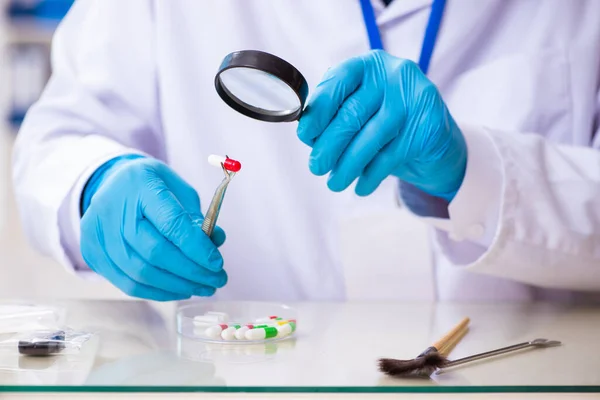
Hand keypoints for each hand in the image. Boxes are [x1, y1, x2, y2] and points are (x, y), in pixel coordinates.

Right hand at [80, 155, 226, 300]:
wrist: (113, 183)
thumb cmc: (153, 188)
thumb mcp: (180, 191)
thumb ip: (197, 218)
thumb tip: (216, 244)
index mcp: (140, 184)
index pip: (170, 222)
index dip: (196, 247)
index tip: (217, 263)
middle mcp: (112, 208)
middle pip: (154, 251)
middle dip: (191, 272)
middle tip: (217, 280)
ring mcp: (97, 232)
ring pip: (140, 272)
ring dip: (177, 286)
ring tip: (203, 287)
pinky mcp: (91, 253)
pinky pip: (127, 283)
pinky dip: (158, 291)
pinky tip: (180, 290)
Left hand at [297, 49, 466, 201]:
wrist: (435, 140)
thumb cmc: (385, 123)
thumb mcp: (361, 108)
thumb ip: (335, 114)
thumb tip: (308, 135)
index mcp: (370, 64)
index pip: (339, 80)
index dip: (319, 109)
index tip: (305, 135)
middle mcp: (395, 74)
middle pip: (353, 113)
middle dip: (330, 145)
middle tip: (316, 167)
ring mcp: (415, 98)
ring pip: (372, 137)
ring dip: (348, 165)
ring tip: (334, 184)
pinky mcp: (429, 126)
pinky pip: (391, 155)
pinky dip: (372, 175)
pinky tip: (361, 186)